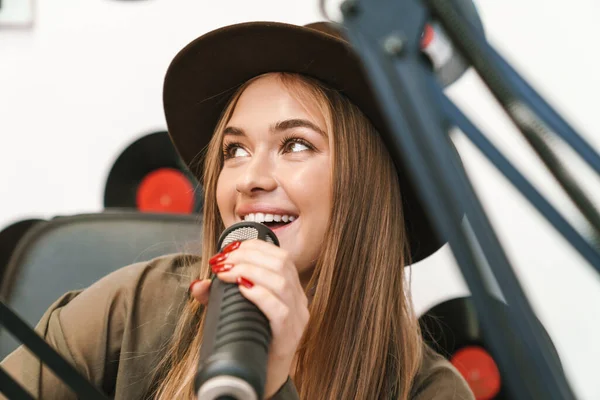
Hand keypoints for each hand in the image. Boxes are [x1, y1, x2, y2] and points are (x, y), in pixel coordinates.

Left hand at [189, 239, 309, 398]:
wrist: (259, 379)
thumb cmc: (249, 341)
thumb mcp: (234, 312)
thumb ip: (217, 297)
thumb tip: (197, 285)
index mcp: (291, 289)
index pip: (280, 256)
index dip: (254, 247)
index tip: (229, 250)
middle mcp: (298, 300)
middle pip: (281, 263)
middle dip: (248, 256)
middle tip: (223, 262)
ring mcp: (297, 318)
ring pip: (281, 281)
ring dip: (250, 271)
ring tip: (228, 273)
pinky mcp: (289, 336)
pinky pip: (279, 309)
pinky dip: (260, 295)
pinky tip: (243, 289)